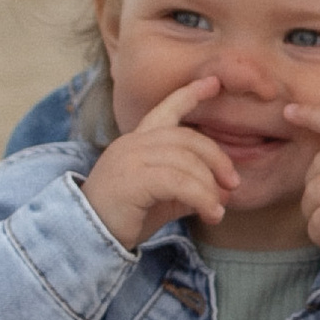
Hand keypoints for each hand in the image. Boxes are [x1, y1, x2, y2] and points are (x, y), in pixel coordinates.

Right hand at [81, 75, 235, 249]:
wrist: (87, 237)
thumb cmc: (122, 217)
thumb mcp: (161, 199)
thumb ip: (186, 189)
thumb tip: (220, 192)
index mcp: (137, 142)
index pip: (165, 110)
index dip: (190, 95)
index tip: (213, 83)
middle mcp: (133, 143)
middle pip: (187, 138)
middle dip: (216, 158)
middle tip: (233, 183)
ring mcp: (131, 158)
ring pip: (186, 161)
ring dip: (209, 187)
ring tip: (218, 210)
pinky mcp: (133, 179)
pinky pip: (179, 182)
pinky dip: (201, 198)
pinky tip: (210, 214)